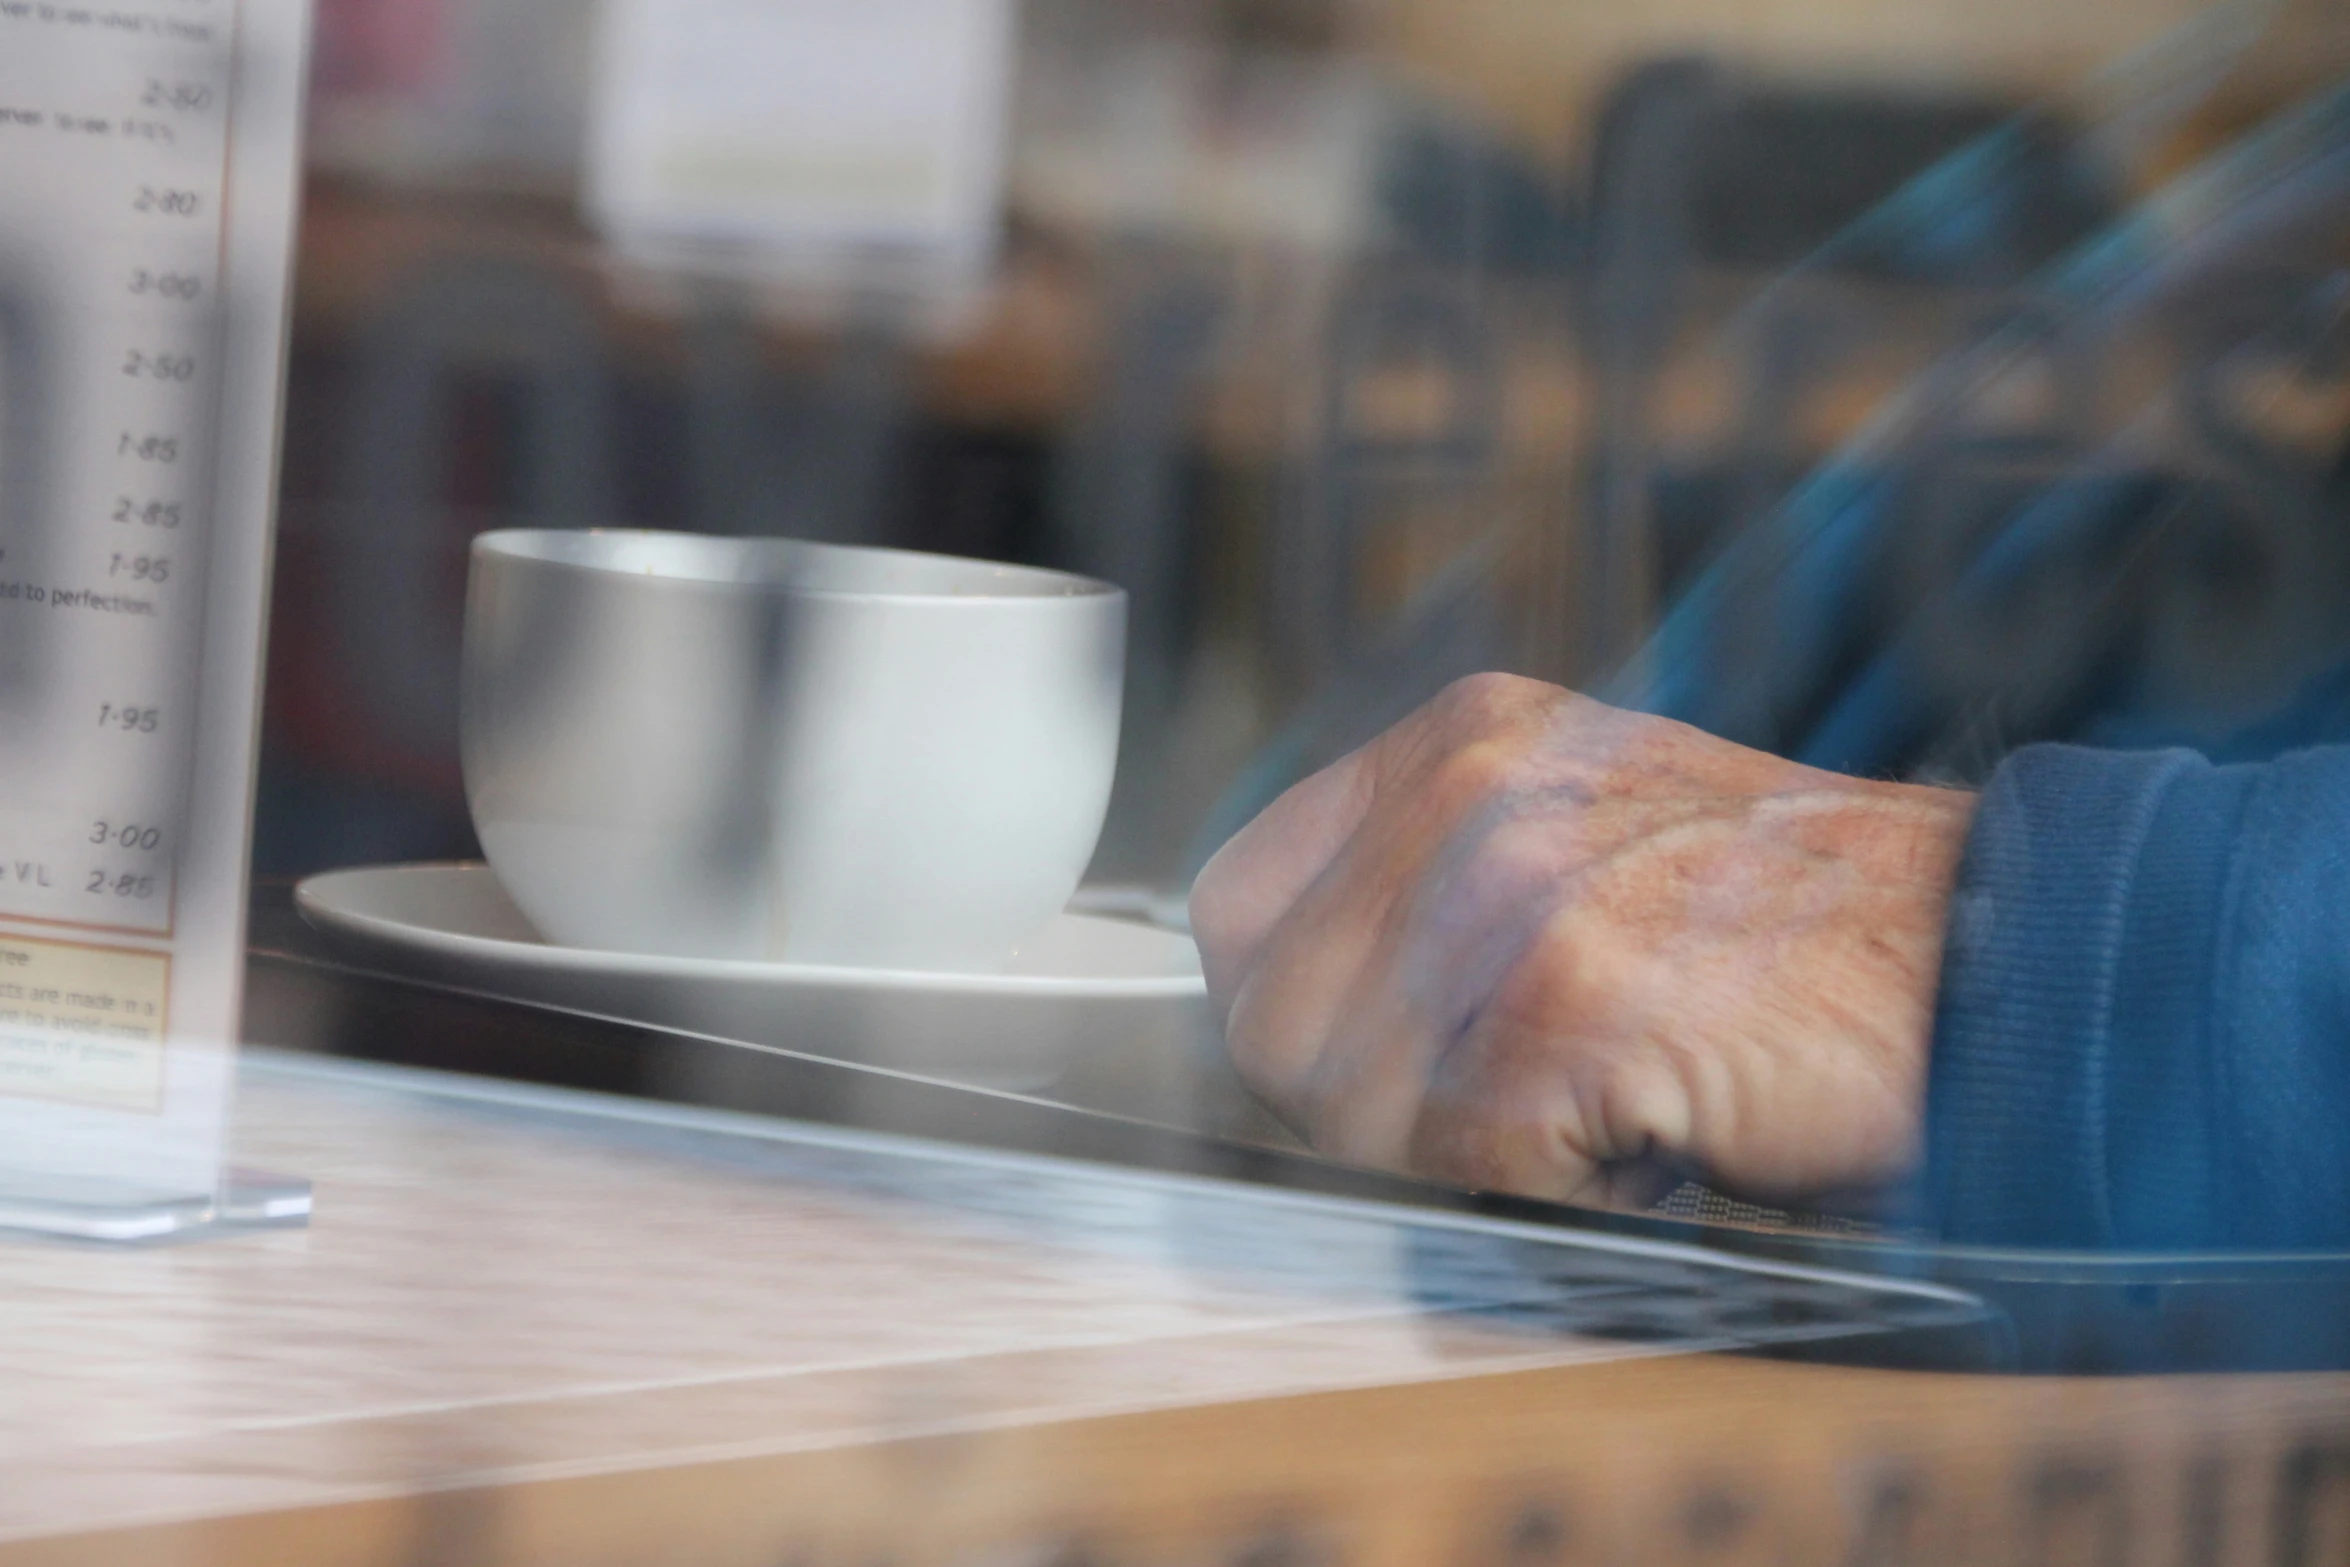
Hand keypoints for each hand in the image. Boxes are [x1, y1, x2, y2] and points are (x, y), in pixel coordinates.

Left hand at [1190, 675, 1977, 1211]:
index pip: (1236, 904)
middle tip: (1518, 1101)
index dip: (1288, 1012)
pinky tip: (1646, 1140)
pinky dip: (1554, 1190)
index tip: (1368, 1061)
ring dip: (1468, 1154)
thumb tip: (1296, 1006)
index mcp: (1455, 740)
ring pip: (1350, 1111)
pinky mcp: (1568, 1006)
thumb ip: (1429, 888)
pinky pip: (1461, 1164)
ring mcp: (1511, 891)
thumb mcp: (1581, 835)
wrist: (1984, 955)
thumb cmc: (1789, 926)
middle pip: (1273, 1025)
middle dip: (1372, 1108)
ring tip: (1600, 1105)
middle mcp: (1466, 792)